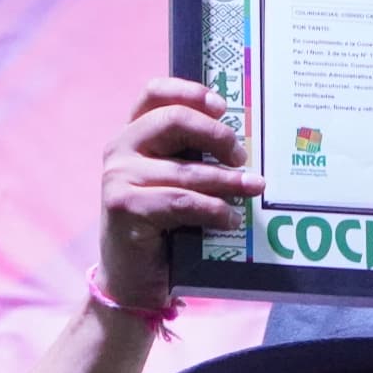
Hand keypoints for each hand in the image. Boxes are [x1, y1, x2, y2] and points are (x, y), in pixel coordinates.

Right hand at [98, 76, 258, 310]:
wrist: (130, 280)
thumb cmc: (161, 228)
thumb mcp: (173, 183)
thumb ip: (191, 158)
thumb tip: (243, 144)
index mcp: (132, 135)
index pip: (155, 93)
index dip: (191, 92)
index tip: (224, 107)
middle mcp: (120, 149)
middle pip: (174, 120)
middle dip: (216, 135)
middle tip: (242, 156)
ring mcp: (118, 178)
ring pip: (186, 170)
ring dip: (227, 181)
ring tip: (254, 188)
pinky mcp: (124, 208)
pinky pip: (182, 202)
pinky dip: (213, 210)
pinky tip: (230, 219)